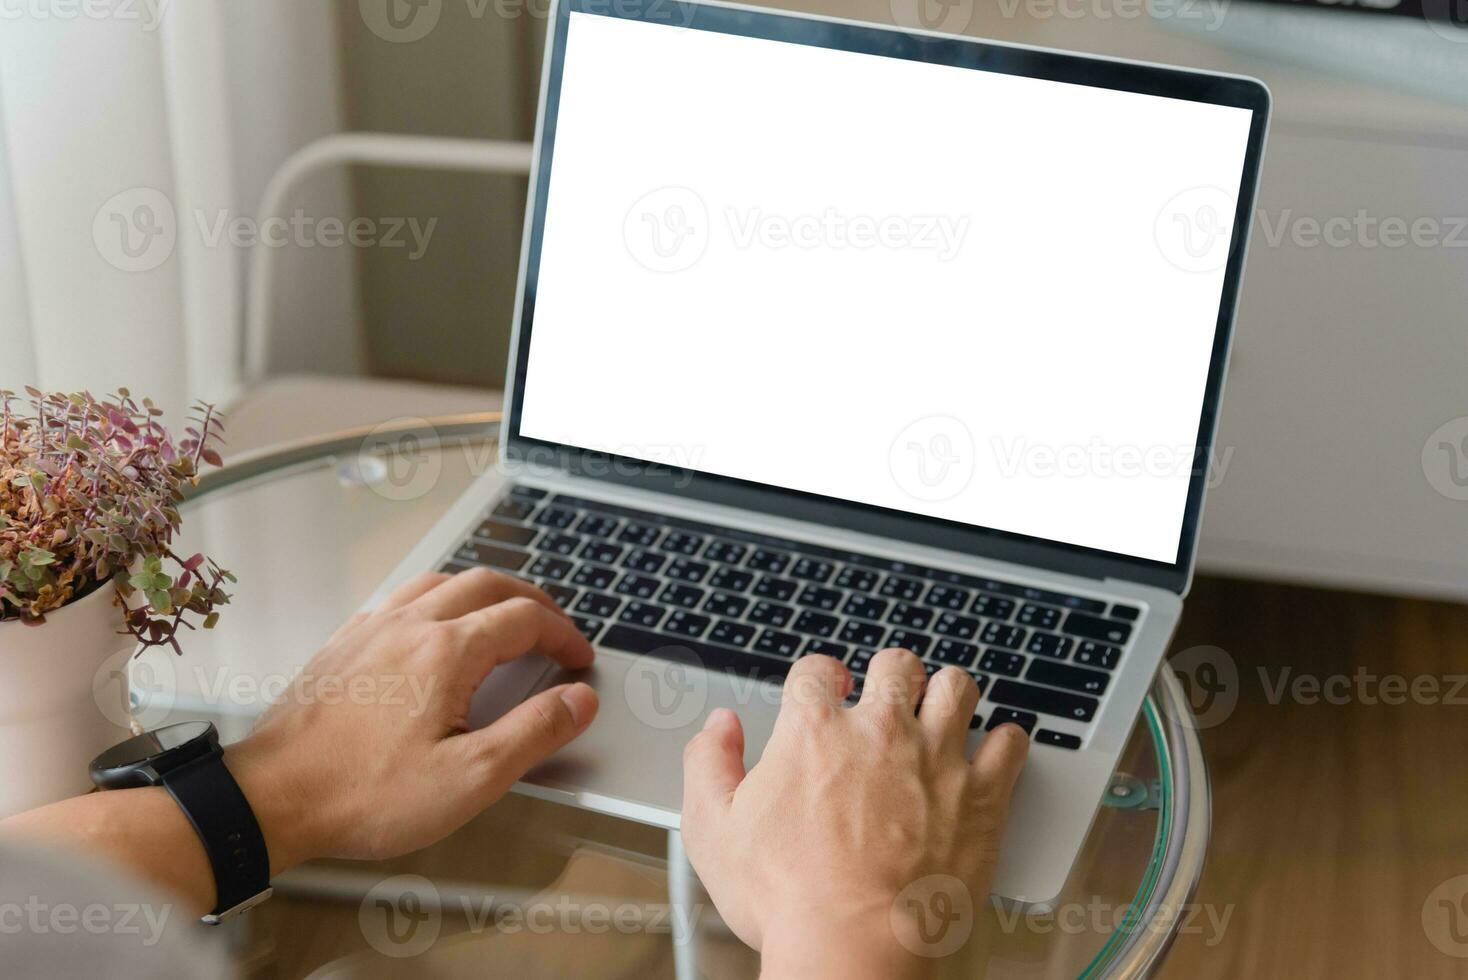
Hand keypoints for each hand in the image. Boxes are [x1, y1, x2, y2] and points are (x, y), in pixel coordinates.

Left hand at [225, 568, 597, 870]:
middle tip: (554, 625)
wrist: (271, 798)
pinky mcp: (344, 645)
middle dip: (531, 600)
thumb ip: (533, 733)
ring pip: (441, 581)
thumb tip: (578, 700)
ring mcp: (371, 630)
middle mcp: (409, 626)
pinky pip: (400, 597)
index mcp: (446, 652)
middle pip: (486, 584)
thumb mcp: (470, 778)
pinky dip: (437, 597)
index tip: (578, 658)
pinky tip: (434, 622)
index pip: (524, 620)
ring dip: (484, 590)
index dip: (562, 635)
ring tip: (504, 612)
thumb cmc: (363, 794)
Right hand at [681, 648, 1028, 978]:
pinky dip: (1004, 741)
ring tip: (941, 709)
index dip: (818, 678)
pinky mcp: (983, 795)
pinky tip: (993, 750)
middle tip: (887, 696)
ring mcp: (937, 758)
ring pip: (957, 687)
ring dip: (947, 693)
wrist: (854, 949)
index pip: (817, 670)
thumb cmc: (787, 899)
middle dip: (889, 674)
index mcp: (814, 731)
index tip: (824, 692)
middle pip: (895, 664)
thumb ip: (707, 763)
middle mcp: (879, 731)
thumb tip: (718, 726)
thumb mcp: (713, 830)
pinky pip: (1010, 742)